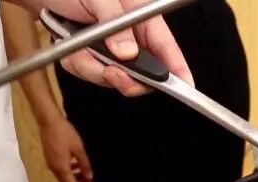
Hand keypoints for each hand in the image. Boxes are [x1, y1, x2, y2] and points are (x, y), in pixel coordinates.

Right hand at [40, 118, 93, 181]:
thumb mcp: (79, 149)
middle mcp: (54, 168)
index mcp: (61, 167)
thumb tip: (89, 177)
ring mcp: (50, 162)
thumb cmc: (65, 134)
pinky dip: (68, 169)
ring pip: (62, 176)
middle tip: (90, 180)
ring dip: (74, 176)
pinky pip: (59, 168)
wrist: (49, 121)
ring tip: (85, 172)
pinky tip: (76, 163)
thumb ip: (84, 164)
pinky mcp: (49, 156)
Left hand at [43, 0, 193, 95]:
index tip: (186, 86)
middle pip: (143, 74)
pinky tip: (70, 47)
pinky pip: (91, 75)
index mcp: (142, 19)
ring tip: (77, 46)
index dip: (179, 69)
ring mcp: (113, 51)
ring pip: (113, 78)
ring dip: (92, 68)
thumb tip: (128, 53)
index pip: (168, 48)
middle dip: (124, 78)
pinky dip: (77, 65)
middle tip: (110, 73)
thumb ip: (114, 23)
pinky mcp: (94, 58)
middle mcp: (131, 38)